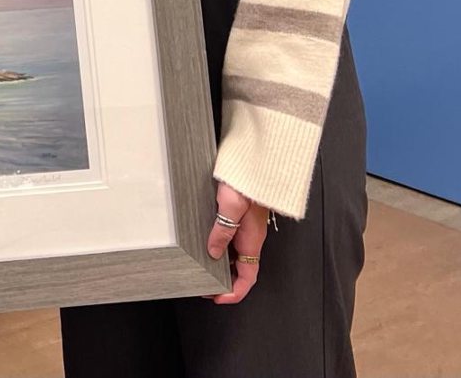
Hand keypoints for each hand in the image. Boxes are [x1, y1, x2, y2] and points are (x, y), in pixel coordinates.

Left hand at [208, 180, 268, 304]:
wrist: (256, 163)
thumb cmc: (247, 182)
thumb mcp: (230, 207)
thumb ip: (222, 230)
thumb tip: (214, 252)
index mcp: (252, 240)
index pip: (248, 277)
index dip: (234, 292)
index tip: (218, 298)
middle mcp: (252, 237)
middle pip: (242, 269)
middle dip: (226, 282)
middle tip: (206, 285)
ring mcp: (248, 228)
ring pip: (238, 256)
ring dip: (224, 266)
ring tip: (204, 268)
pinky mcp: (242, 217)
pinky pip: (235, 241)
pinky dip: (223, 249)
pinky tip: (210, 245)